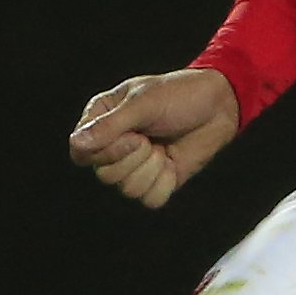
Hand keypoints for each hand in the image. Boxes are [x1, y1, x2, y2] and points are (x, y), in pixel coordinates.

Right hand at [70, 69, 240, 208]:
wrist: (219, 106)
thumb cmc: (179, 95)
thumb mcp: (143, 103)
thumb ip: (110, 125)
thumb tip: (77, 143)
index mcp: (101, 120)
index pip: (81, 153)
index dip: (104, 152)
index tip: (132, 137)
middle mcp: (114, 146)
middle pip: (105, 175)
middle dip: (134, 158)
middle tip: (150, 138)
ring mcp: (135, 166)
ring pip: (128, 190)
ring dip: (151, 169)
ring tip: (162, 148)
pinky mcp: (157, 181)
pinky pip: (150, 199)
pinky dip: (165, 183)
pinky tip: (172, 162)